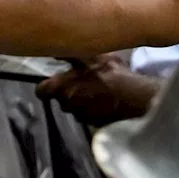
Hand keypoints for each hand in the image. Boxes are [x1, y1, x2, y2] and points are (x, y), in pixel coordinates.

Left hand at [36, 54, 162, 126]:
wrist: (137, 98)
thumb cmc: (112, 75)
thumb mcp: (92, 57)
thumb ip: (70, 55)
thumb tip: (53, 52)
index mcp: (62, 87)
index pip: (42, 91)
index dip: (46, 87)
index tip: (52, 83)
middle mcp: (68, 104)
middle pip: (60, 100)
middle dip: (67, 93)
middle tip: (81, 84)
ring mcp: (82, 116)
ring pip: (75, 109)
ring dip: (81, 103)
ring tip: (96, 93)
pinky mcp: (95, 125)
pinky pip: (89, 117)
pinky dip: (94, 111)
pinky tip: (105, 103)